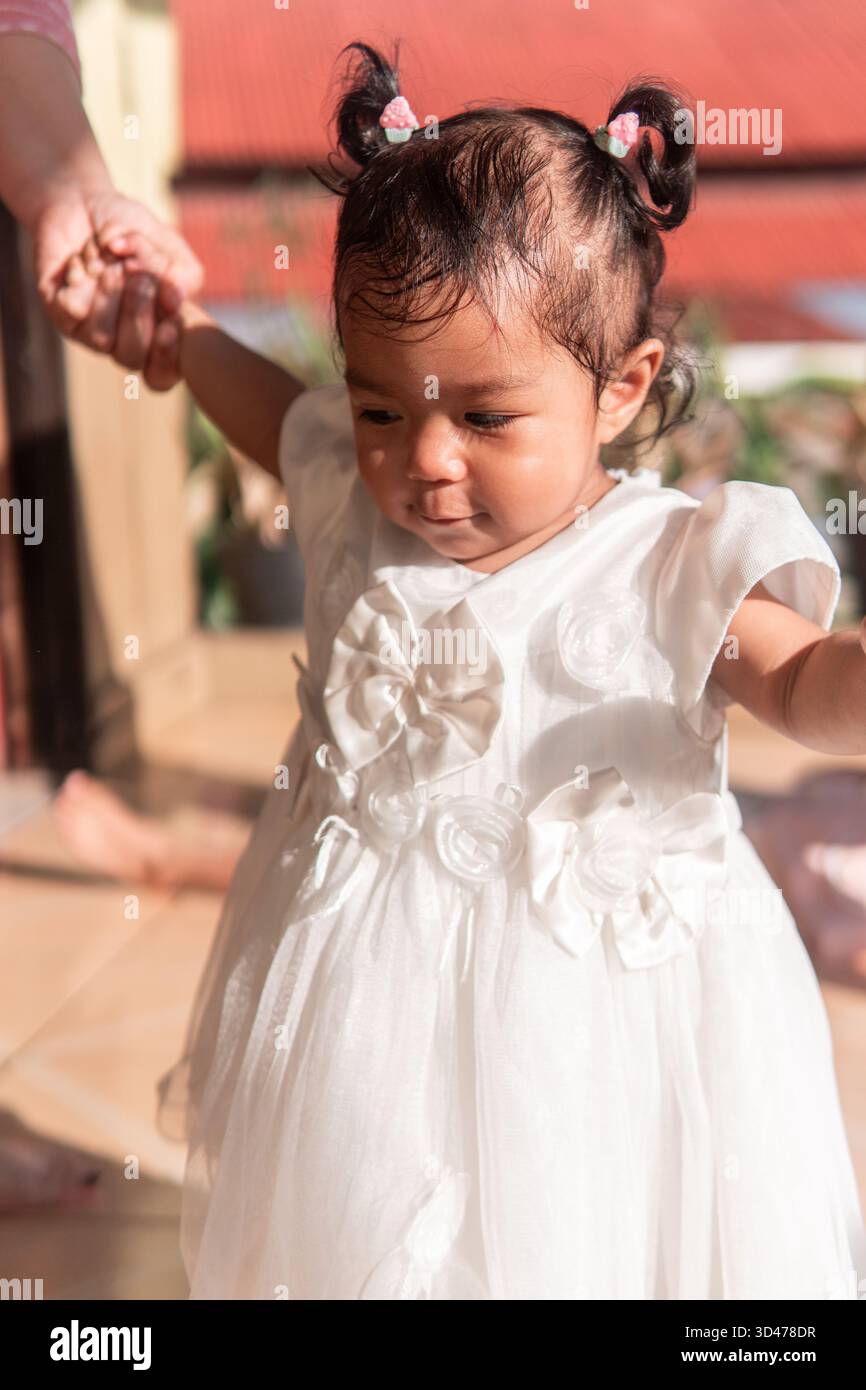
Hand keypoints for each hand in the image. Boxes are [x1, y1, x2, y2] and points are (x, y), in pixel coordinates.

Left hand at [32, 188, 201, 386]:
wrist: (83, 202)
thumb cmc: (131, 230)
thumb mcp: (169, 247)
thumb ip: (184, 275)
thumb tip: (176, 302)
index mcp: (156, 334)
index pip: (162, 374)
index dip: (167, 357)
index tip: (172, 325)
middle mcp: (122, 341)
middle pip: (132, 358)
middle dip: (139, 314)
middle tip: (138, 275)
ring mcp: (88, 331)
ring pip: (102, 338)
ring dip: (110, 293)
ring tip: (110, 259)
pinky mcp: (60, 313)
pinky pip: (72, 311)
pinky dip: (82, 277)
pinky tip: (83, 260)